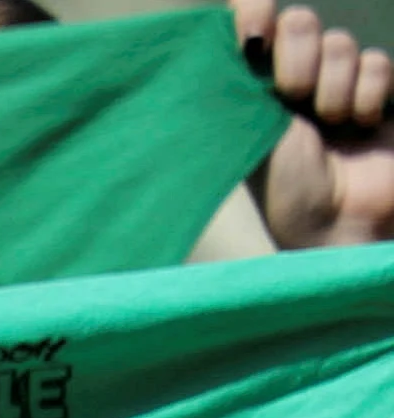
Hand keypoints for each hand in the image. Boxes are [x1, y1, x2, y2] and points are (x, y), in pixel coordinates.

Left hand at [245, 1, 393, 249]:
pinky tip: (361, 125)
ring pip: (341, 43)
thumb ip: (232, 81)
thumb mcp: (245, 132)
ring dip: (334, 85)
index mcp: (250, 84)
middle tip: (294, 97)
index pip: (248, 19)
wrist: (337, 219)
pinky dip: (368, 94)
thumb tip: (218, 31)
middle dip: (299, 57)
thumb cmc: (282, 186)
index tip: (254, 32)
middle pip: (300, 22)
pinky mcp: (377, 94)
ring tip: (331, 124)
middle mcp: (291, 77)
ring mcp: (335, 83)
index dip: (253, 12)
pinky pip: (377, 63)